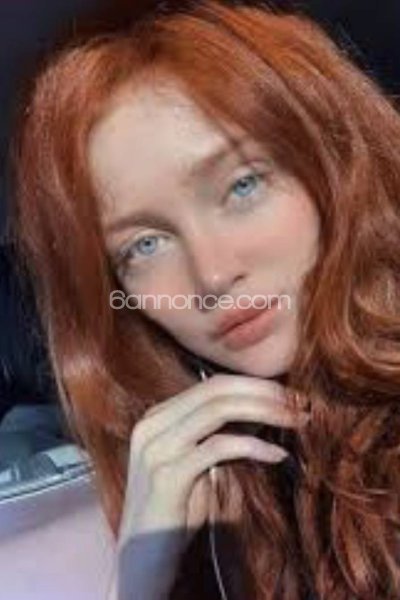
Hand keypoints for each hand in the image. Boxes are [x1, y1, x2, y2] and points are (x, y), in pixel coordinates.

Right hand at [116, 373, 308, 599]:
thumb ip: (217, 433)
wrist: (142, 558)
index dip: (255, 385)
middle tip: (300, 404)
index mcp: (158, 416)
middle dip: (264, 393)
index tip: (290, 394)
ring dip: (265, 411)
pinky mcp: (167, 475)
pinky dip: (254, 446)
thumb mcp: (197, 463)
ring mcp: (156, 448)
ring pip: (218, 410)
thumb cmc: (177, 509)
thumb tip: (265, 408)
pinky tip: (278, 454)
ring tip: (296, 421)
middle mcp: (152, 424)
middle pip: (217, 390)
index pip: (212, 384)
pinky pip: (219, 448)